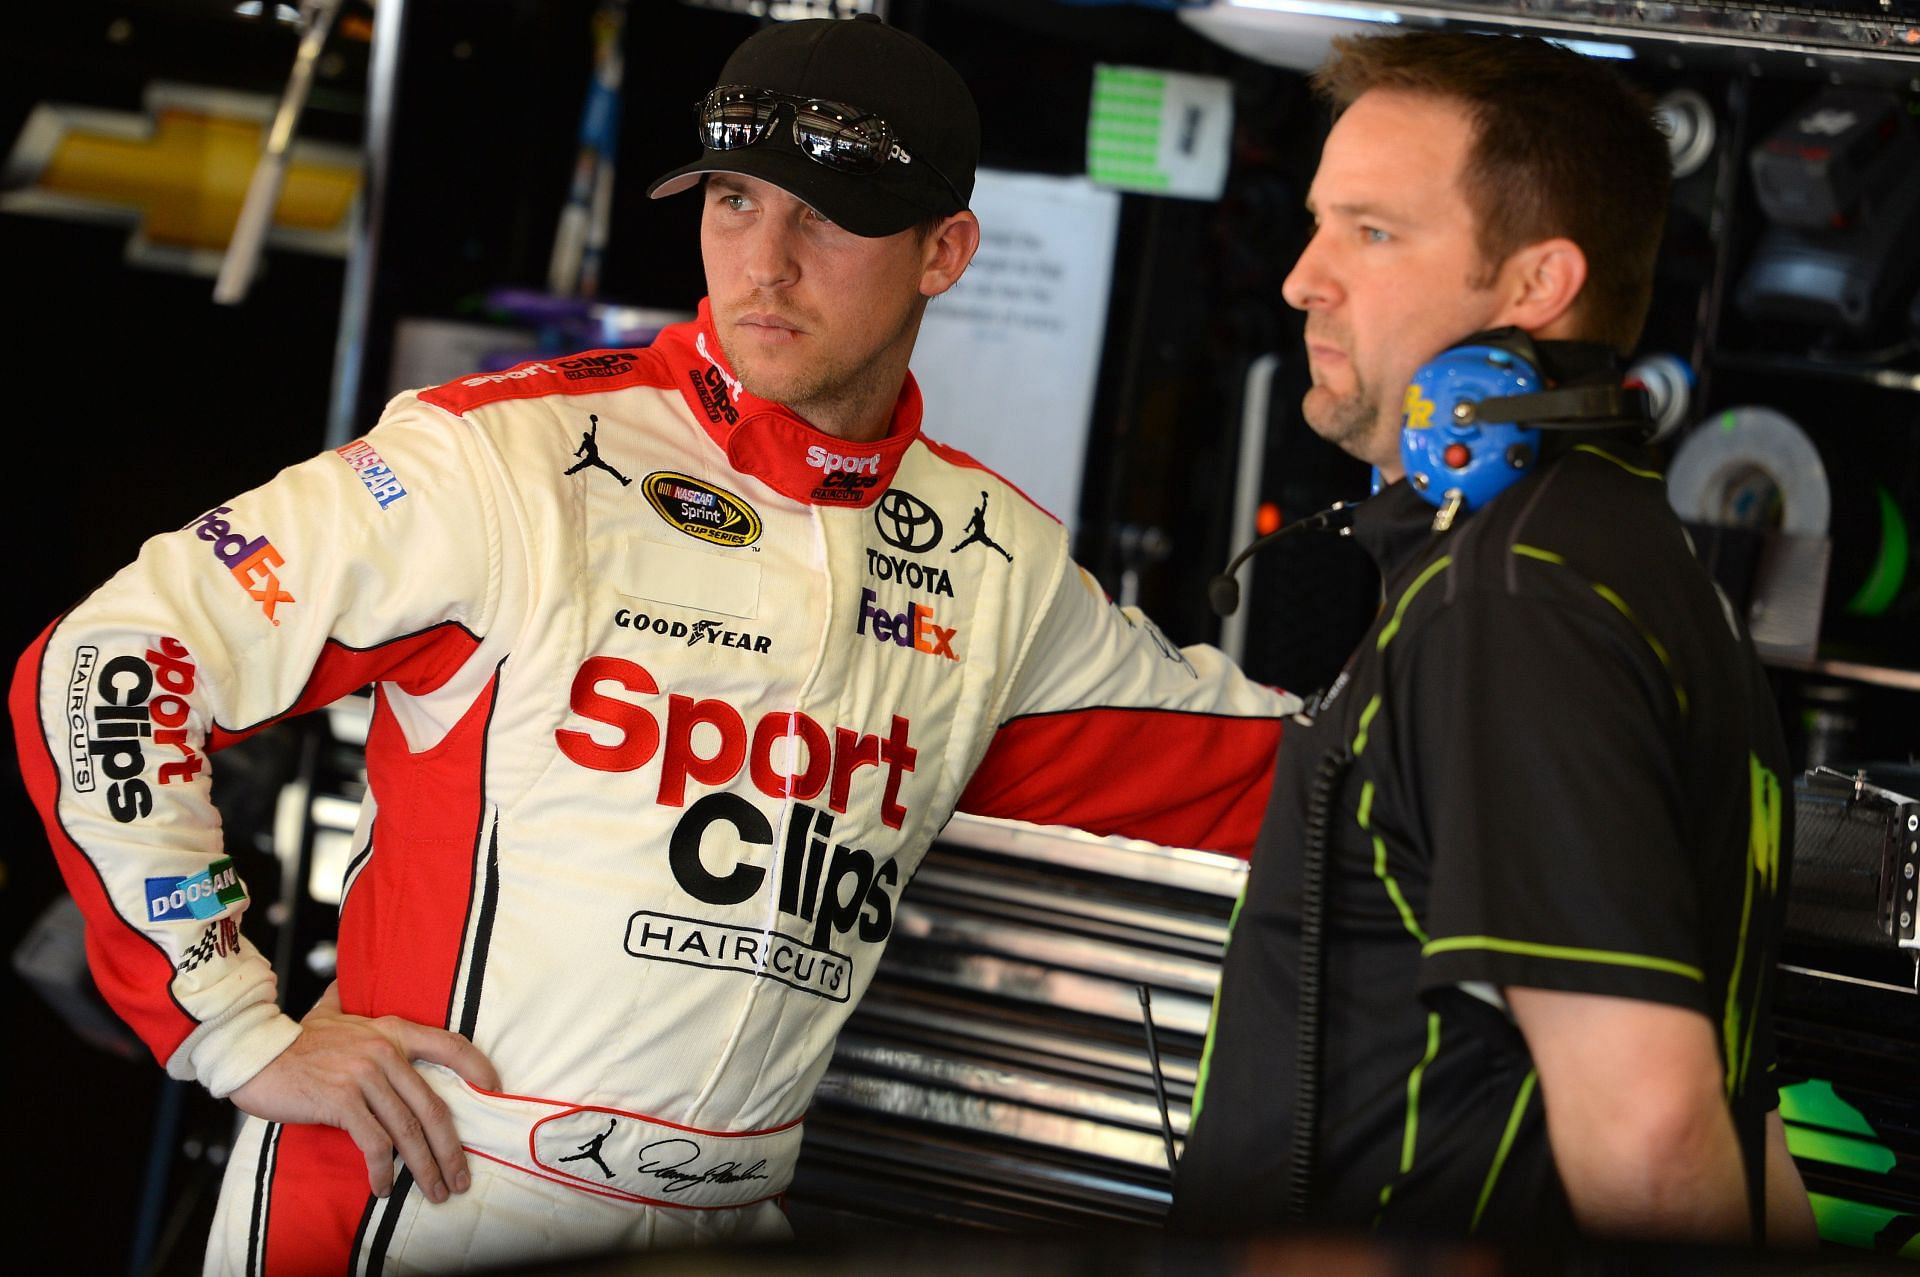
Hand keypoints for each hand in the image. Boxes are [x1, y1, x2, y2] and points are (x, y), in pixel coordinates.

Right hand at [229, 982, 501, 1203]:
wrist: (254, 1054)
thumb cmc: (294, 1040)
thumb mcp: (331, 1012)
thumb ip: (348, 1001)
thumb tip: (347, 982)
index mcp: (391, 1030)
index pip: (449, 1045)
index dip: (477, 1067)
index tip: (495, 1090)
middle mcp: (384, 1052)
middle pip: (432, 1107)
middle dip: (451, 1149)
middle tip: (460, 1178)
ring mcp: (364, 1076)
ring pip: (408, 1129)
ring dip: (424, 1168)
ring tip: (435, 1191)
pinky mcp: (342, 1101)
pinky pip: (374, 1142)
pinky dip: (382, 1170)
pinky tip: (383, 1188)